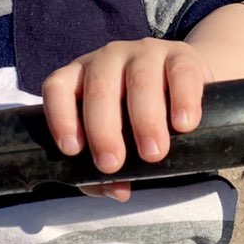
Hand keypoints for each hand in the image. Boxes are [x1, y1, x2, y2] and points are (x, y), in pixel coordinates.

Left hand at [42, 38, 212, 201]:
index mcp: (80, 77)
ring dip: (145, 119)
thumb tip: (118, 191)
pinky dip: (182, 99)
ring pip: (140, 80)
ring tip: (153, 153)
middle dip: (104, 129)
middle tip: (113, 164)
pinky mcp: (181, 54)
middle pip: (99, 89)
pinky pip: (180, 72)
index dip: (60, 117)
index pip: (58, 87)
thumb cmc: (138, 119)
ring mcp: (144, 52)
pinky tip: (183, 124)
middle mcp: (107, 59)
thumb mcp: (118, 141)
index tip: (72, 150)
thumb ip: (108, 171)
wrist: (185, 86)